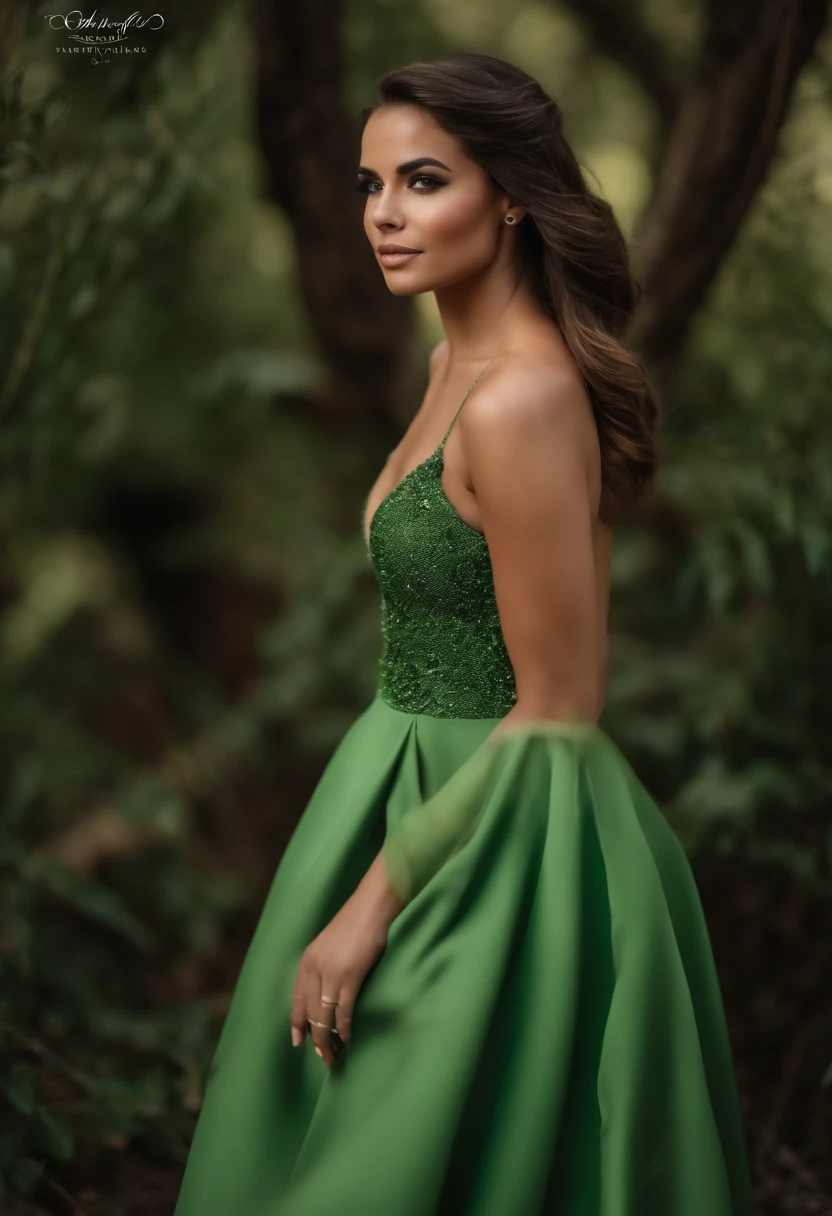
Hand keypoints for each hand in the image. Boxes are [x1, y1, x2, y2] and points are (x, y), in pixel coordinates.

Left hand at [289, 851, 403, 1068]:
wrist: (370, 907)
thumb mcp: (329, 946)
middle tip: (324, 1057)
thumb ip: (323, 968)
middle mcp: (313, 969)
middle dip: (315, 1039)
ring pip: (324, 1017)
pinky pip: (343, 1011)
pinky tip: (347, 1039)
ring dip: (329, 1040)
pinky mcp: (349, 976)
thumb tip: (325, 995)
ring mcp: (330, 973)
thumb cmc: (354, 925)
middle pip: (310, 1014)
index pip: (297, 1001)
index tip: (298, 1042)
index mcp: (306, 962)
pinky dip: (344, 1029)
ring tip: (335, 1056)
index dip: (297, 1024)